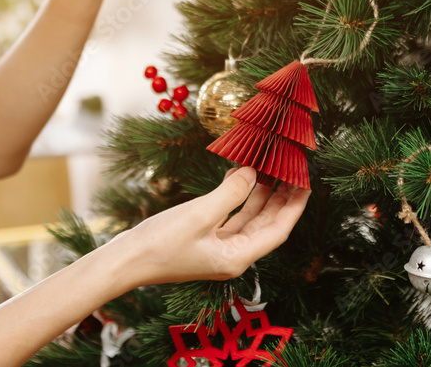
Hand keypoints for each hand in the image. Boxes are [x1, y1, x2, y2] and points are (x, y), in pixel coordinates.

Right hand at [109, 167, 309, 289]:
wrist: (124, 262)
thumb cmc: (160, 244)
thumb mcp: (200, 214)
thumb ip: (231, 193)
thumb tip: (252, 172)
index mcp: (237, 257)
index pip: (279, 230)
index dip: (295, 206)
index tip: (307, 182)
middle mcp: (233, 255)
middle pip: (268, 224)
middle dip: (282, 198)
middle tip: (294, 170)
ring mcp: (219, 249)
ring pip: (250, 218)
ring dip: (262, 194)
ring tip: (272, 168)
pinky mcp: (205, 240)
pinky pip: (231, 216)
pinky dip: (239, 197)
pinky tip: (240, 176)